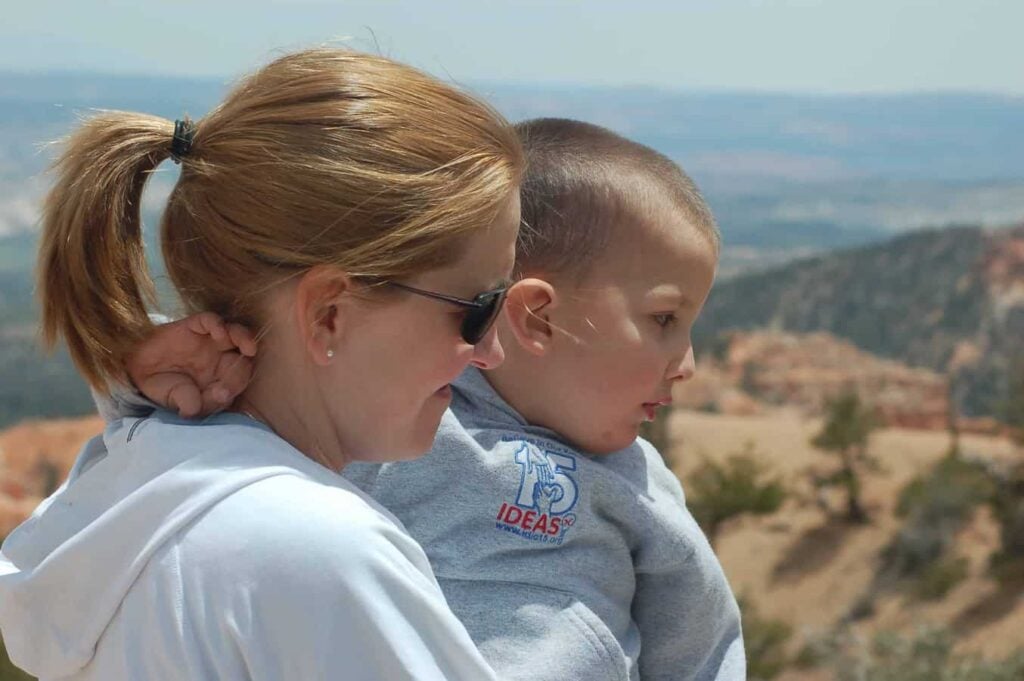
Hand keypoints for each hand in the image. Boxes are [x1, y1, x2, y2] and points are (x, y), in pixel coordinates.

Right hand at [126, 313, 257, 417]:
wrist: (138, 370)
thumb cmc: (165, 387)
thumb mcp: (177, 400)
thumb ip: (189, 403)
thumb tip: (194, 408)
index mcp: (224, 377)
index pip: (239, 380)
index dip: (234, 387)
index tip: (219, 395)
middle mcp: (222, 357)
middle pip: (245, 357)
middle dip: (243, 368)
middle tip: (231, 376)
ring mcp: (210, 340)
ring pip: (237, 334)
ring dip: (245, 339)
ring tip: (249, 348)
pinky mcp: (194, 326)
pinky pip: (210, 320)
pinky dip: (217, 324)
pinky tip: (219, 333)